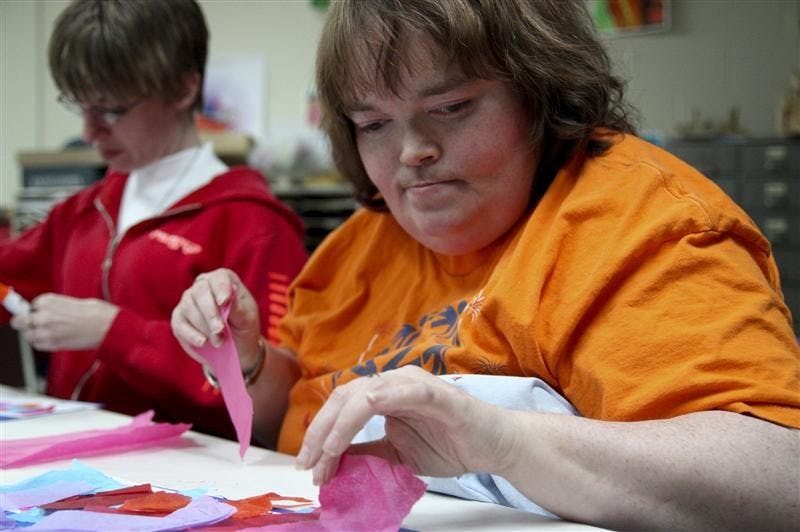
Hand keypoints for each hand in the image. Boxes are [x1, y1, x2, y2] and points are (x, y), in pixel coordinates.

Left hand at [10, 293, 118, 350]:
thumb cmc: (99, 313)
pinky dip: (41, 343)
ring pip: (27, 334)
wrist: (109, 328)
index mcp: (49, 301)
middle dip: (26, 321)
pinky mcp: (53, 345)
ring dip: (33, 333)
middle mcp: (44, 315)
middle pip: (20, 320)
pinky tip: (51, 340)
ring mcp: (47, 331)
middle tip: (35, 323)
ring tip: (47, 332)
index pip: (33, 304)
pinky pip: (37, 345)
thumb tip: (52, 310)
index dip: (39, 309)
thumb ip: (59, 305)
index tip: (44, 311)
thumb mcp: (77, 301)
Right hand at [170, 268, 261, 369]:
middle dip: (210, 312)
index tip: (224, 302)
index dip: (221, 288)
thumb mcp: (247, 318)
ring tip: (219, 341)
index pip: (219, 278)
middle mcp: (203, 286)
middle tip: (220, 330)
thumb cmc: (244, 327)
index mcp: (224, 280)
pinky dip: (191, 334)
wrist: (236, 348)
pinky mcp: (179, 318)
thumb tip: (227, 298)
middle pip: (200, 291)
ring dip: (204, 326)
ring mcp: (188, 301)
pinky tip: (203, 342)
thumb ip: (238, 307)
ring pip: (188, 306)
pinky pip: (179, 323)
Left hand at [295, 365, 521, 485]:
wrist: (493, 446)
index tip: (307, 464)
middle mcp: (394, 381)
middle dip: (320, 430)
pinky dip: (374, 403)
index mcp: (384, 393)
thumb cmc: (450, 443)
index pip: (340, 405)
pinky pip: (400, 391)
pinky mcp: (436, 392)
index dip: (319, 432)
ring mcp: (414, 383)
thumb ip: (366, 453)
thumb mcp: (395, 454)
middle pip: (343, 396)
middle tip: (308, 463)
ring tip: (327, 454)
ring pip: (363, 393)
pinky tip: (358, 420)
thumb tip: (331, 461)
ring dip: (339, 425)